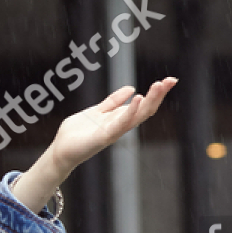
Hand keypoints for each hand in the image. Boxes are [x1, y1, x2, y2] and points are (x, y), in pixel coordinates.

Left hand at [52, 79, 176, 168]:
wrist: (60, 151)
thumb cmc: (77, 133)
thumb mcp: (97, 111)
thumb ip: (112, 102)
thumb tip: (131, 88)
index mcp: (119, 118)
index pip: (143, 104)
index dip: (156, 93)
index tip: (169, 80)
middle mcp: (119, 125)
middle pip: (145, 109)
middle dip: (158, 95)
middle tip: (171, 81)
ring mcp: (113, 132)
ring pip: (137, 115)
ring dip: (150, 100)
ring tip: (159, 86)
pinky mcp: (103, 137)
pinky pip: (120, 124)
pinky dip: (130, 111)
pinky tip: (137, 98)